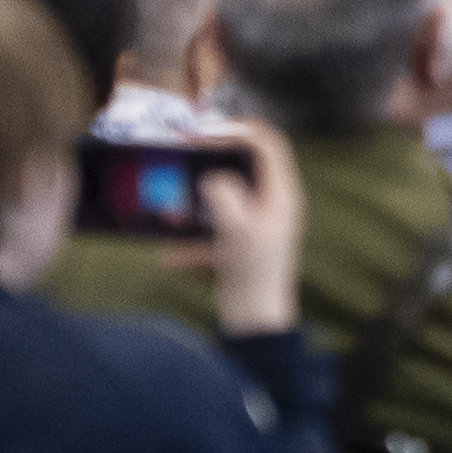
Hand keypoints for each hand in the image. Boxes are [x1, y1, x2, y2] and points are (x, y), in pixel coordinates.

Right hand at [192, 116, 302, 337]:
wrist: (255, 324)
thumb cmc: (253, 272)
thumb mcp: (238, 227)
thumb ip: (225, 193)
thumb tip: (212, 178)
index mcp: (282, 193)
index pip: (267, 142)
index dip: (236, 128)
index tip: (201, 133)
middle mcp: (273, 203)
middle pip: (245, 164)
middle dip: (212, 158)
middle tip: (183, 153)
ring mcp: (257, 224)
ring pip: (224, 197)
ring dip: (195, 201)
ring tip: (170, 207)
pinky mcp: (239, 245)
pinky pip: (211, 233)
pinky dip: (191, 242)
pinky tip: (170, 258)